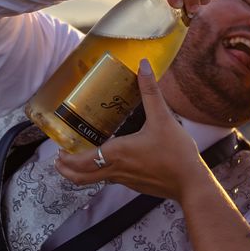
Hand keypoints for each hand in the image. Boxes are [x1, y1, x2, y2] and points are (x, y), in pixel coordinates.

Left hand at [54, 59, 210, 201]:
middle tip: (59, 159)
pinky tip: (111, 161)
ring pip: (95, 181)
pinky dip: (101, 173)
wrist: (191, 182)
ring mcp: (125, 180)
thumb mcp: (163, 117)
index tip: (59, 151)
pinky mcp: (136, 185)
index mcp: (117, 153)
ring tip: (79, 160)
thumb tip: (143, 65)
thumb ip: (150, 91)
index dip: (66, 159)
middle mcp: (116, 170)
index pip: (81, 162)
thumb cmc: (176, 152)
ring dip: (82, 173)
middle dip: (66, 170)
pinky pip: (111, 180)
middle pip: (81, 178)